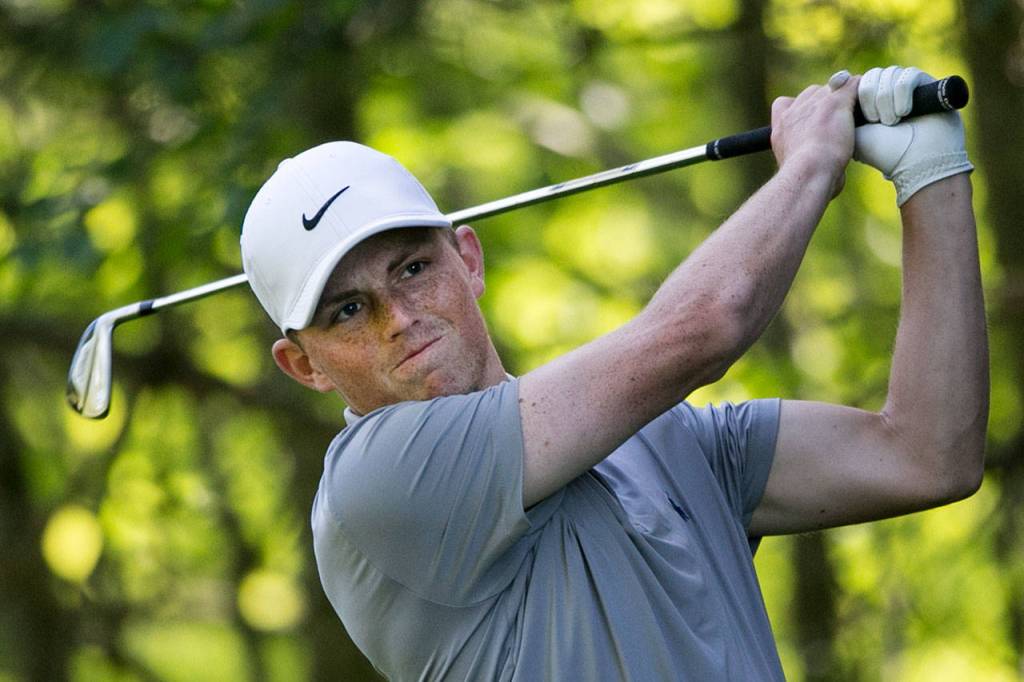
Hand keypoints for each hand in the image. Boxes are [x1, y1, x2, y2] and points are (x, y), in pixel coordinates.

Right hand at [771, 72, 858, 197]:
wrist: (809, 172)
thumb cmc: (806, 181)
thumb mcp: (798, 173)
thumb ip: (809, 164)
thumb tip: (832, 179)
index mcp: (781, 128)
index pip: (784, 105)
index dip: (799, 109)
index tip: (810, 120)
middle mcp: (794, 112)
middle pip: (811, 93)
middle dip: (824, 102)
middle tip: (839, 119)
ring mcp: (814, 104)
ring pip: (833, 88)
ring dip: (843, 97)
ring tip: (856, 112)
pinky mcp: (835, 103)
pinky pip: (852, 85)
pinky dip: (860, 90)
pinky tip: (868, 100)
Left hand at [853, 65, 973, 205]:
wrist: (916, 162)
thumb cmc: (884, 151)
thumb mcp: (853, 131)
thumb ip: (841, 108)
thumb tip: (835, 82)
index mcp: (870, 103)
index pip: (858, 82)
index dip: (854, 89)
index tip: (850, 102)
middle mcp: (889, 93)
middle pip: (872, 76)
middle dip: (870, 97)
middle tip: (875, 121)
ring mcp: (908, 88)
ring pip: (888, 74)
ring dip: (885, 99)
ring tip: (892, 121)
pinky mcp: (927, 85)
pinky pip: (907, 76)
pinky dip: (901, 94)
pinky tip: (904, 112)